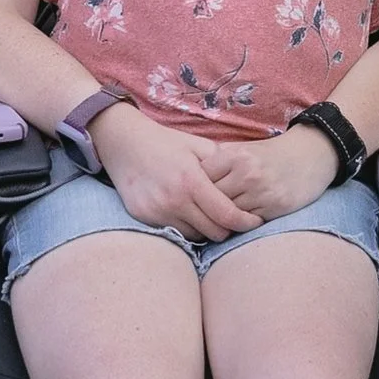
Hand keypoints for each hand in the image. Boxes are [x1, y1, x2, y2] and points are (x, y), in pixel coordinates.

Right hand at [97, 107, 263, 240]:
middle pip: (213, 232)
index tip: (255, 221)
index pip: (226, 215)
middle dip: (227, 228)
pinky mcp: (144, 218)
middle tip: (233, 219)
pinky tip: (188, 214)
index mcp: (192, 181)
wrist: (124, 143)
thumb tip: (244, 182)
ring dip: (205, 229)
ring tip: (210, 216)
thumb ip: (222, 163)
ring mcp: (157, 212)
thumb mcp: (198, 145)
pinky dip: (185, 227)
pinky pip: (174, 232)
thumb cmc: (165, 142)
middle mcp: (174, 200)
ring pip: (194, 236)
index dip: (245, 222)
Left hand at [202, 126, 340, 221]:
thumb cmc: (271, 154)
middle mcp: (246, 172)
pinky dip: (240, 224)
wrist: (311, 155)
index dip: (194, 188)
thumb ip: (218, 161)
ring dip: (221, 219)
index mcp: (234, 155)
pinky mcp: (275, 207)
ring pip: (228, 214)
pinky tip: (236, 223)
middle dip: (204, 206)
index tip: (191, 194)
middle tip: (198, 213)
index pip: (201, 178)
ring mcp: (261, 191)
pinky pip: (248, 222)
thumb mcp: (243, 149)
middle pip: (212, 198)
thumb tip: (189, 176)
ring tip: (214, 221)